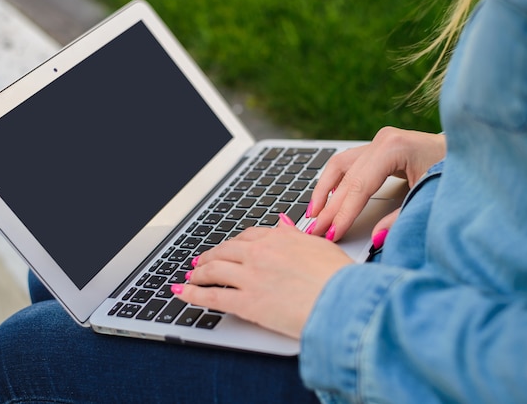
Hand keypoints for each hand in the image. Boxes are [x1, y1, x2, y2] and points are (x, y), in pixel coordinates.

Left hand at [173, 221, 353, 338]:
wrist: (343, 301)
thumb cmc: (339, 277)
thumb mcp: (320, 246)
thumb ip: (296, 235)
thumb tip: (283, 222)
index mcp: (278, 238)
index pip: (247, 237)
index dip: (232, 244)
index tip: (227, 249)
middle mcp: (260, 253)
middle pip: (225, 251)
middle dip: (210, 257)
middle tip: (201, 262)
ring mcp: (250, 277)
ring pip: (214, 270)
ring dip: (198, 274)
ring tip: (190, 277)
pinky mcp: (246, 302)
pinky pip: (212, 296)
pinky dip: (193, 294)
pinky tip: (183, 293)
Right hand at [307, 126, 445, 240]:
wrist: (472, 152)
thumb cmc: (455, 172)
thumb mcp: (429, 198)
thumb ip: (401, 220)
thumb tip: (377, 239)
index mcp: (395, 148)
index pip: (358, 186)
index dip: (342, 213)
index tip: (329, 234)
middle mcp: (383, 140)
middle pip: (345, 179)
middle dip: (328, 208)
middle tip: (314, 232)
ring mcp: (379, 141)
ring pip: (339, 166)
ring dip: (323, 191)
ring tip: (313, 216)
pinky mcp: (378, 147)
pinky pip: (347, 164)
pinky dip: (334, 183)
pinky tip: (325, 200)